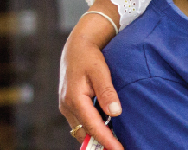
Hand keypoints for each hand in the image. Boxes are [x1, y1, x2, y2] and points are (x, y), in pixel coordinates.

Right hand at [59, 0, 123, 149]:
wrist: (77, 46)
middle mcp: (67, 106)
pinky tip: (108, 129)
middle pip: (85, 132)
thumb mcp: (101, 71)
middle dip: (101, 143)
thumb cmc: (89, 57)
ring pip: (82, 129)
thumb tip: (115, 112)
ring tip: (116, 142)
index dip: (106, 140)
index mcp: (74, 99)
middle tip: (120, 148)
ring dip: (97, 136)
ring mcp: (67, 106)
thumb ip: (107, 91)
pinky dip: (93, 128)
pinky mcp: (70, 105)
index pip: (93, 126)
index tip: (118, 149)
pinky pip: (82, 122)